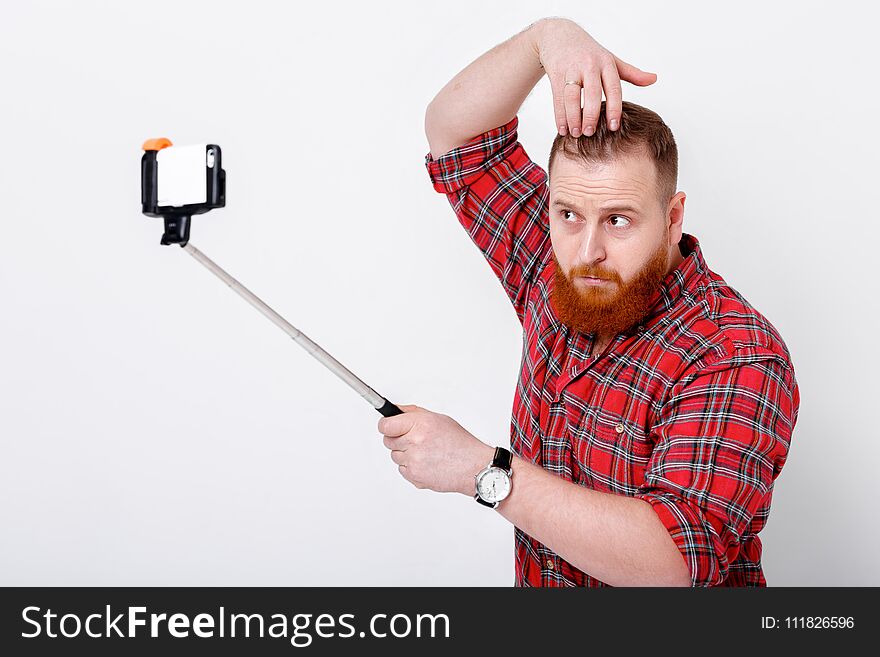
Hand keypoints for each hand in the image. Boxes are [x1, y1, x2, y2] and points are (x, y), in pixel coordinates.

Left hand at [378, 404, 493, 495]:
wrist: (473, 467)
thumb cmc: (460, 443)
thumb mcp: (438, 419)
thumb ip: (413, 413)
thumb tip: (395, 411)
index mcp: (420, 425)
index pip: (385, 425)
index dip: (386, 425)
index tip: (388, 426)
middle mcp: (415, 442)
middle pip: (388, 441)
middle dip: (398, 439)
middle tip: (415, 439)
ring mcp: (414, 461)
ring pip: (395, 456)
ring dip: (405, 453)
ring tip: (425, 452)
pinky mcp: (414, 477)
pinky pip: (402, 469)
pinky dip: (411, 467)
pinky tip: (427, 462)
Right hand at [533, 18, 657, 136]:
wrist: (560, 36)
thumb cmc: (590, 53)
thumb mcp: (611, 60)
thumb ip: (632, 73)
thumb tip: (654, 79)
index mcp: (606, 63)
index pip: (614, 88)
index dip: (614, 109)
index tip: (613, 127)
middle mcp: (589, 65)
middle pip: (592, 93)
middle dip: (591, 115)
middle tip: (590, 133)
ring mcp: (571, 69)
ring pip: (571, 96)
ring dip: (573, 117)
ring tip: (575, 134)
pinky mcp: (556, 74)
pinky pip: (558, 98)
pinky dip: (560, 116)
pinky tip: (563, 129)